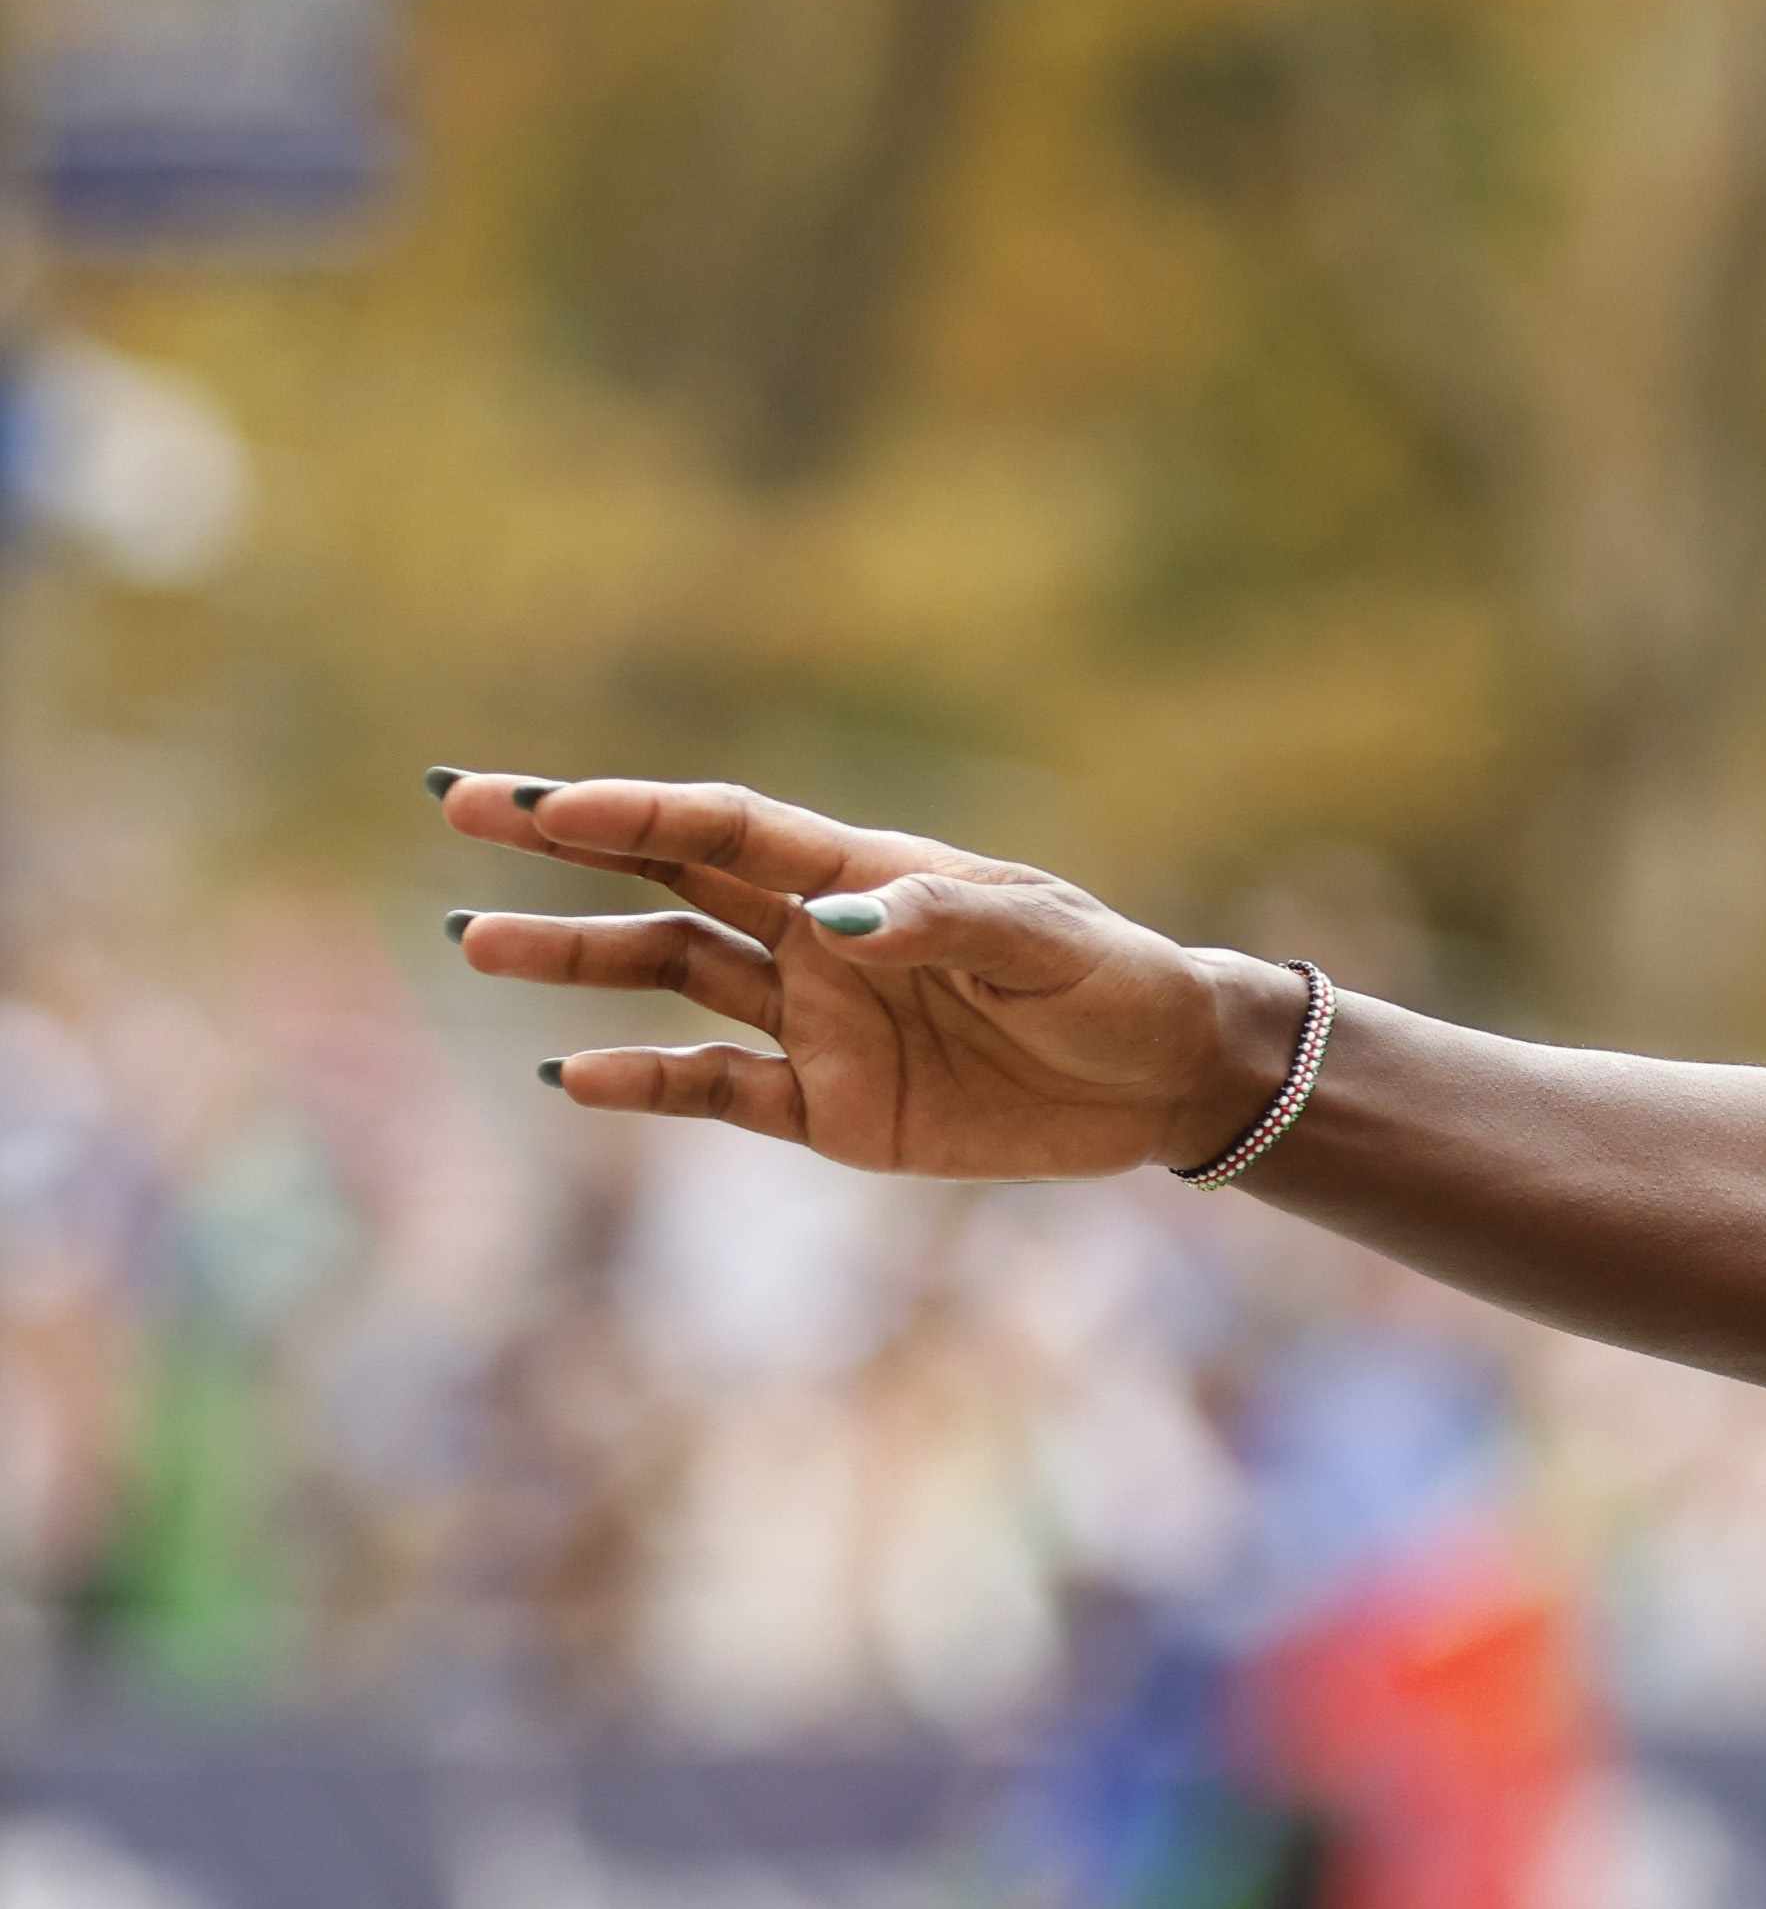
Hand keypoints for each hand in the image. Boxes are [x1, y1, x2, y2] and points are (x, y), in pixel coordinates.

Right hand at [433, 768, 1296, 1183]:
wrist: (1164, 1080)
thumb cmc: (1111, 982)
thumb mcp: (1042, 943)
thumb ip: (939, 921)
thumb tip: (834, 917)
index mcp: (863, 873)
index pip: (722, 827)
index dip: (628, 809)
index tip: (532, 801)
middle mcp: (819, 936)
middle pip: (668, 876)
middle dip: (566, 844)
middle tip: (458, 811)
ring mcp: (816, 1021)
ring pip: (670, 975)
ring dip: (577, 960)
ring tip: (477, 942)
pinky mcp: (831, 1108)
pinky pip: (717, 1090)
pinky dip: (644, 1084)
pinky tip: (572, 1074)